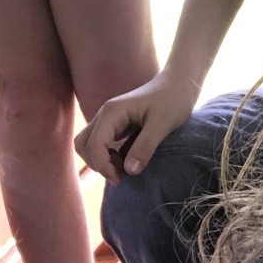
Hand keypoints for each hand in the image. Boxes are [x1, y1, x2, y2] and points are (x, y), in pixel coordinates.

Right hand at [77, 69, 201, 184]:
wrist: (179, 83)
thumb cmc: (173, 100)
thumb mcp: (162, 124)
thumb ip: (145, 147)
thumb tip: (129, 171)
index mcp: (112, 113)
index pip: (93, 144)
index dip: (102, 165)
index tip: (121, 179)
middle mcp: (104, 115)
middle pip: (83, 145)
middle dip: (97, 164)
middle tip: (119, 177)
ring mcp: (108, 119)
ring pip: (88, 144)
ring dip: (100, 161)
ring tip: (123, 169)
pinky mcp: (114, 125)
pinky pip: (100, 143)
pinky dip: (107, 156)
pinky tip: (126, 161)